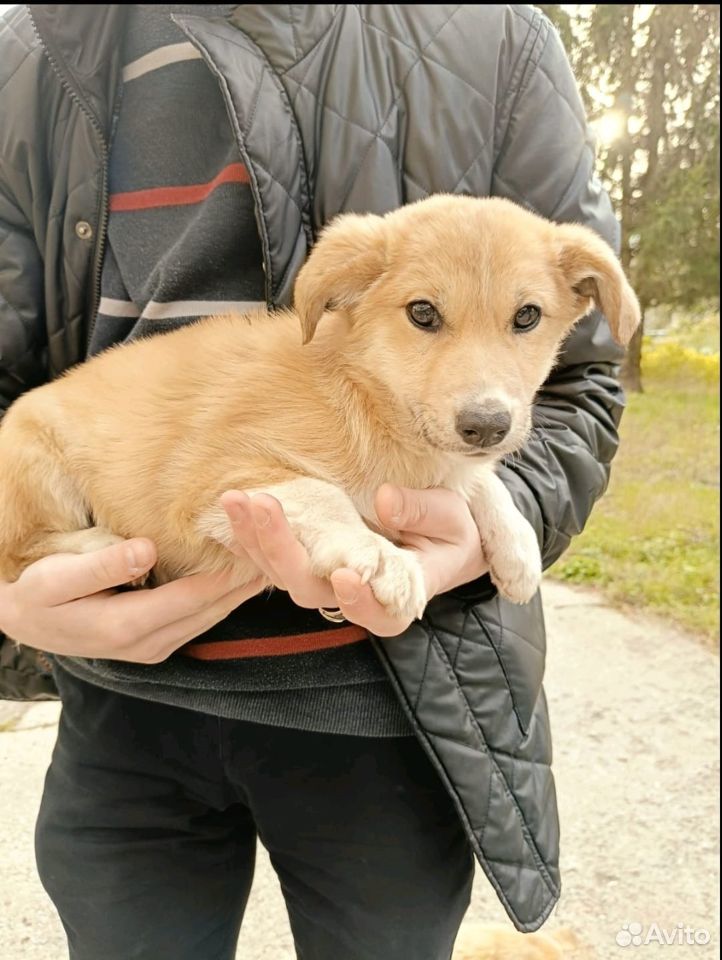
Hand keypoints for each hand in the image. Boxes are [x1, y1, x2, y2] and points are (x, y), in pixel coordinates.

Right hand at [0, 539, 263, 662]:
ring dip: (240, 588)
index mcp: (127, 627)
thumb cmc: (39, 594)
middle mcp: (149, 643)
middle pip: (211, 609)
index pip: (193, 597)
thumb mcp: (57, 578)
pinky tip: (242, 573)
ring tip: (272, 555)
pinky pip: (201, 616)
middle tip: (280, 544)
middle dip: (245, 578)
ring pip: (212, 615)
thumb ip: (102, 565)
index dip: (228, 572)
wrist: (26, 623)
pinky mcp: (158, 641)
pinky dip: (223, 595)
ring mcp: (156, 646)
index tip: (257, 544)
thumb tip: (146, 551)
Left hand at [221, 485, 487, 636]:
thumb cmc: (450, 529)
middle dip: (282, 549)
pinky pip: (272, 553)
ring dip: (256, 537)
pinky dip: (250, 531)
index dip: (360, 602)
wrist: (436, 529)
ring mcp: (324, 578)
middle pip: (311, 590)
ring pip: (282, 573)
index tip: (346, 575)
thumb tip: (384, 502)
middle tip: (262, 505)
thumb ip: (422, 512)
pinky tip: (235, 504)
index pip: (378, 614)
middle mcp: (353, 594)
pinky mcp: (306, 558)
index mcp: (399, 596)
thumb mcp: (451, 517)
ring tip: (238, 498)